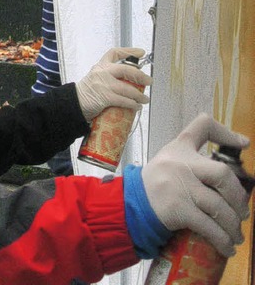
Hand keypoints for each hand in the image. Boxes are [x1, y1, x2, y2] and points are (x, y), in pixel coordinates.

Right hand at [75, 47, 151, 121]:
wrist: (73, 103)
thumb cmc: (86, 93)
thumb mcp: (96, 78)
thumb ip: (109, 76)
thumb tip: (129, 81)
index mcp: (100, 66)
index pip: (114, 53)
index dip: (129, 51)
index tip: (141, 53)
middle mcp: (102, 72)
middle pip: (126, 69)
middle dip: (140, 76)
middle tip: (149, 81)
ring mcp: (104, 84)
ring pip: (128, 88)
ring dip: (139, 95)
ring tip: (144, 99)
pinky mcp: (105, 97)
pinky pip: (123, 100)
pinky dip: (132, 104)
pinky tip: (136, 107)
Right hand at [142, 114, 250, 256]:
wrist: (129, 205)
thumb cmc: (155, 184)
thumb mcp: (169, 162)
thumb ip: (193, 163)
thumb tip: (229, 178)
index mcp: (178, 148)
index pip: (202, 127)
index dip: (226, 133)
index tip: (243, 144)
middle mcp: (179, 163)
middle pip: (222, 174)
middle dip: (239, 197)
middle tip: (242, 211)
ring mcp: (178, 186)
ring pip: (219, 206)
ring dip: (233, 225)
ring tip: (236, 234)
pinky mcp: (177, 209)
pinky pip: (209, 227)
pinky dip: (223, 239)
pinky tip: (227, 246)